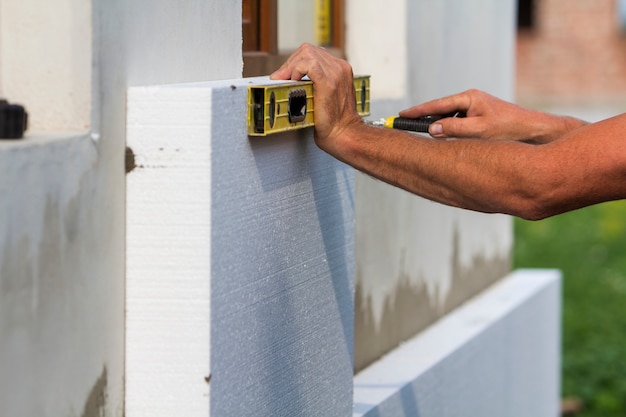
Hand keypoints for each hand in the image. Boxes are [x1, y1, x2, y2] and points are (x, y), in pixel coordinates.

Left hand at [270, 44, 361, 149]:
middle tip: (280, 77)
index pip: (314, 53)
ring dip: (290, 66)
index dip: (296, 62)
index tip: (285, 75)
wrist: (344, 134)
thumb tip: (293, 79)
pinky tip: (293, 81)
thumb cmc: (335, 122)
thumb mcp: (327, 96)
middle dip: (290, 62)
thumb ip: (316, 83)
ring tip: (284, 79)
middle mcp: (340, 68)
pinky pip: (308, 64)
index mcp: (340, 69)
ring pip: (306, 53)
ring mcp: (336, 73)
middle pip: (308, 50)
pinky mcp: (329, 82)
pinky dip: (296, 69)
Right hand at [400, 89, 584, 142]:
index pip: (436, 105)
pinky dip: (451, 136)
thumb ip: (453, 129)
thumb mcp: (478, 130)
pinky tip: (449, 146)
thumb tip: (432, 129)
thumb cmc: (509, 128)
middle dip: (425, 122)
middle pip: (440, 112)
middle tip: (405, 128)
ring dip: (440, 132)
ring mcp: (475, 111)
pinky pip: (459, 127)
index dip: (417, 112)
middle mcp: (471, 101)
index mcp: (469, 98)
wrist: (535, 131)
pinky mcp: (480, 121)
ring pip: (450, 122)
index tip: (401, 116)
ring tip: (427, 142)